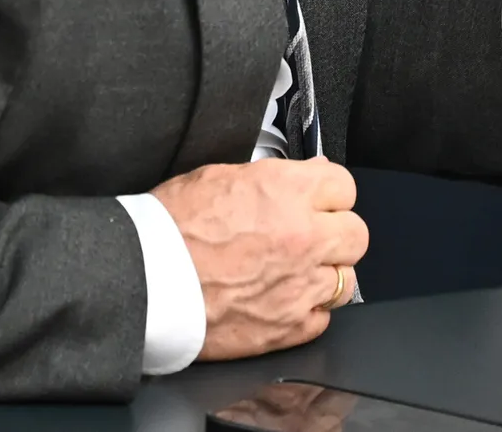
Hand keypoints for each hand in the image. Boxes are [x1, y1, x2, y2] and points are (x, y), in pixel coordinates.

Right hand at [151, 156, 367, 361]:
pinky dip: (306, 312)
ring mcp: (300, 286)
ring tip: (294, 273)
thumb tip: (305, 174)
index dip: (329, 193)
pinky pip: (322, 319)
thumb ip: (271, 177)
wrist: (144, 282)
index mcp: (287, 193)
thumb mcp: (218, 177)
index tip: (319, 201)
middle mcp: (304, 237)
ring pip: (346, 280)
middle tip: (312, 237)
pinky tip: (281, 301)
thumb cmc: (169, 229)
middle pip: (357, 235)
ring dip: (324, 274)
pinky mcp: (288, 327)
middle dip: (337, 234)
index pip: (344, 186)